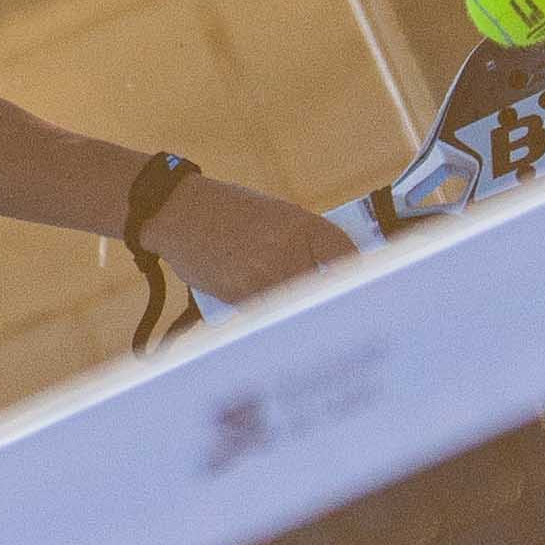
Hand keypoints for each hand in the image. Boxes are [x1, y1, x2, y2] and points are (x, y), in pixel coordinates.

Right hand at [147, 174, 357, 307]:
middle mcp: (289, 247)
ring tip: (312, 334)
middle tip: (343, 324)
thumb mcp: (275, 217)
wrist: (178, 211)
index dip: (359, 277)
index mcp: (303, 224)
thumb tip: (335, 275)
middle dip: (334, 307)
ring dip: (303, 320)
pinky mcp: (242, 292)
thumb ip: (304, 243)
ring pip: (297, 307)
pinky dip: (273, 322)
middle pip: (326, 290)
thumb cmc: (229, 213)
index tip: (365, 293)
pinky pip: (268, 315)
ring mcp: (265, 272)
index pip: (346, 256)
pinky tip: (274, 325)